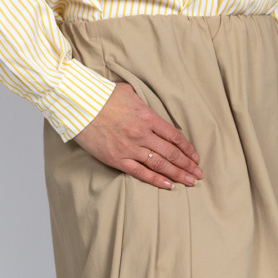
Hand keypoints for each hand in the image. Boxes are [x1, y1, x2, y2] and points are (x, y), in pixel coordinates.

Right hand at [72, 82, 202, 188]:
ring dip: (177, 174)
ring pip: (160, 164)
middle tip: (198, 174)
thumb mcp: (128, 92)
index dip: (187, 148)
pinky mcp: (118, 159)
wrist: (78, 105)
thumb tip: (151, 111)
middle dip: (187, 165)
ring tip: (190, 182)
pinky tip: (169, 185)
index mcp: (147, 116)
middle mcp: (142, 134)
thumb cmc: (100, 96)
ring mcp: (130, 148)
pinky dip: (156, 180)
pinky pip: (141, 173)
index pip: (174, 135)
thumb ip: (143, 104)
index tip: (195, 157)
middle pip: (171, 153)